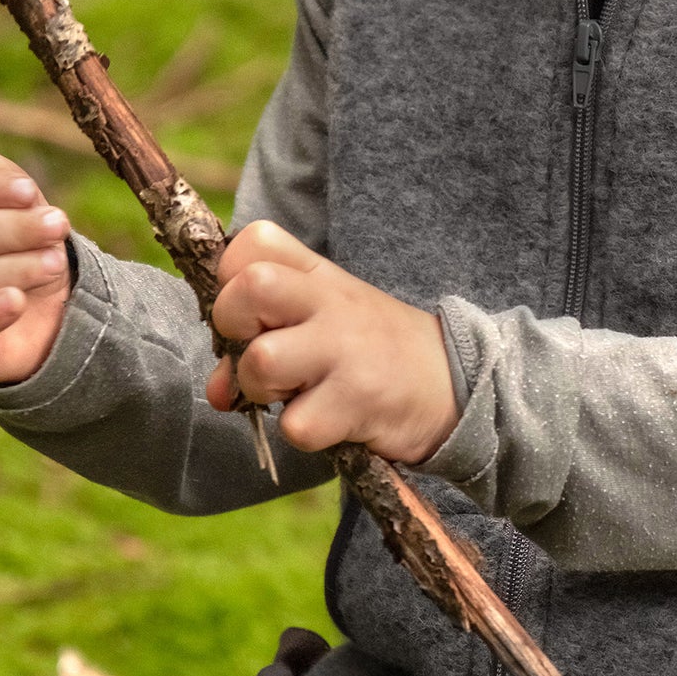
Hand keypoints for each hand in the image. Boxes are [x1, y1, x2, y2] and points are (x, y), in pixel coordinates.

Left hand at [207, 221, 459, 464]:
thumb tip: (219, 391)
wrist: (457, 384)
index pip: (252, 243)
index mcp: (320, 275)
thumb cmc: (375, 351)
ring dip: (261, 389)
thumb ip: (264, 337)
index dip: (231, 277)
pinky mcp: (359, 400)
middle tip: (261, 352)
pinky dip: (303, 432)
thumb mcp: (327, 320)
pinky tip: (329, 422)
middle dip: (232, 328)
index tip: (253, 312)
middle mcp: (332, 303)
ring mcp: (346, 350)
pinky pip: (296, 425)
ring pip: (262, 361)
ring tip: (293, 394)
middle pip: (249, 290)